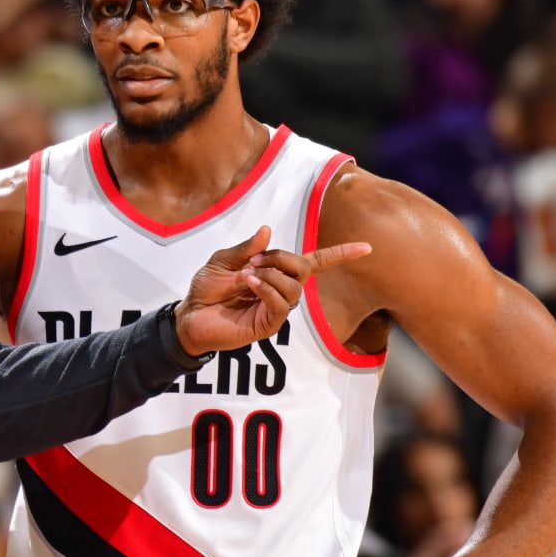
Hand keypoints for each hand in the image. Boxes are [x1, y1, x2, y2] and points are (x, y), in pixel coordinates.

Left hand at [175, 225, 371, 354]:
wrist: (189, 316)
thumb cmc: (207, 289)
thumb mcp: (222, 261)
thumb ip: (246, 248)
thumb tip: (267, 231)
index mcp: (276, 273)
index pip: (315, 263)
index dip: (340, 254)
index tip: (366, 247)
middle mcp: (282, 290)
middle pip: (304, 268)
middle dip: (281, 258)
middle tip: (252, 261)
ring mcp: (276, 309)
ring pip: (294, 287)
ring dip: (270, 275)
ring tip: (246, 276)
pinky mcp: (268, 326)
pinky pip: (281, 304)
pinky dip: (267, 288)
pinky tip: (250, 284)